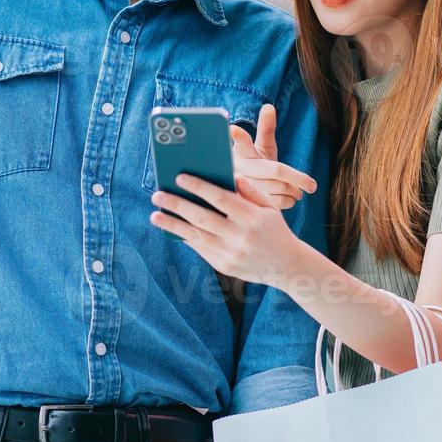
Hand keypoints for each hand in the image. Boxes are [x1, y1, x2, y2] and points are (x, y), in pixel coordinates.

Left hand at [150, 173, 312, 288]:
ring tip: (155, 215)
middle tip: (158, 195)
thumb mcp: (269, 207)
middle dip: (177, 205)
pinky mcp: (224, 267)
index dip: (199, 187)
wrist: (286, 266)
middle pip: (202, 218)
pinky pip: (200, 249)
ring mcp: (231, 254)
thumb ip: (249, 190)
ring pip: (196, 236)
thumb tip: (227, 174)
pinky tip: (172, 228)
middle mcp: (241, 237)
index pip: (221, 199)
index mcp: (252, 218)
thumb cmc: (275, 229)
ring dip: (173, 224)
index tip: (180, 177)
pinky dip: (185, 237)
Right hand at [230, 103, 317, 209]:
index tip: (233, 128)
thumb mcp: (261, 147)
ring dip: (295, 191)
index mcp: (242, 153)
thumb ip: (266, 128)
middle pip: (277, 170)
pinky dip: (290, 201)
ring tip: (297, 192)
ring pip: (280, 188)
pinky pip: (279, 203)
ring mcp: (242, 190)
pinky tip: (289, 199)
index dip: (238, 137)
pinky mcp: (249, 206)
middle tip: (311, 184)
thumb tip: (269, 106)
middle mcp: (239, 170)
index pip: (242, 143)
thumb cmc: (256, 164)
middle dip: (298, 178)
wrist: (245, 193)